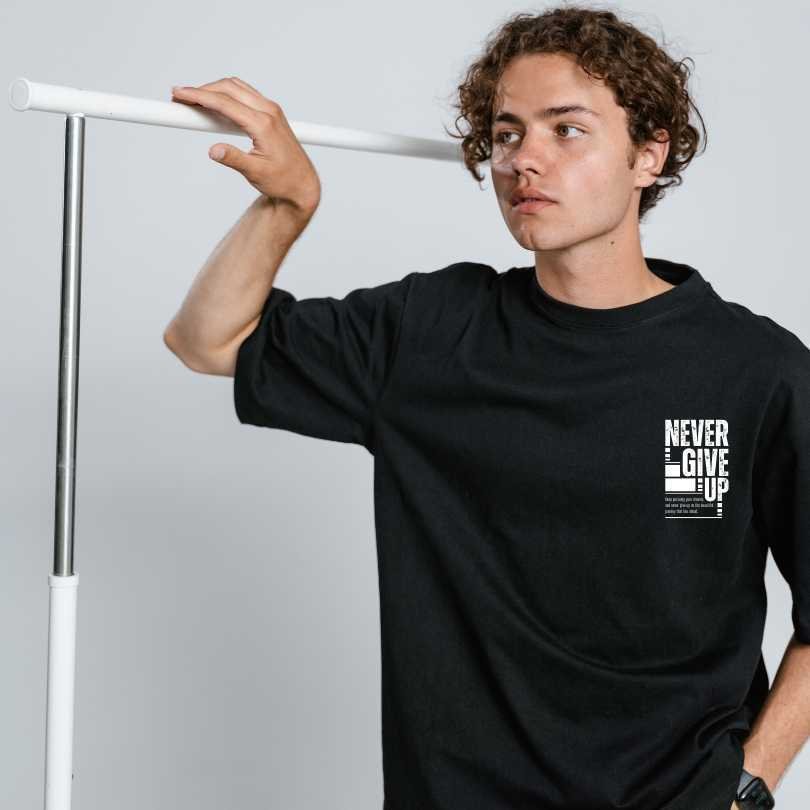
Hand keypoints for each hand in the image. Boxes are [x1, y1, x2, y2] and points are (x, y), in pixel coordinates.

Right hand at [170, 77, 320, 216]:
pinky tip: (212, 106)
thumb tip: (214, 150)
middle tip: (180, 99)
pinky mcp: (270, 112)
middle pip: (228, 88)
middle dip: (202, 90)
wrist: (302, 184)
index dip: (198, 96)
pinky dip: (225, 95)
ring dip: (213, 90)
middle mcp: (268, 111)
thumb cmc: (282, 181)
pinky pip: (243, 94)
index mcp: (264, 124)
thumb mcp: (256, 173)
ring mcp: (271, 110)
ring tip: (192, 103)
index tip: (178, 95)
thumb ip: (234, 160)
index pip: (225, 102)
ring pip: (236, 87)